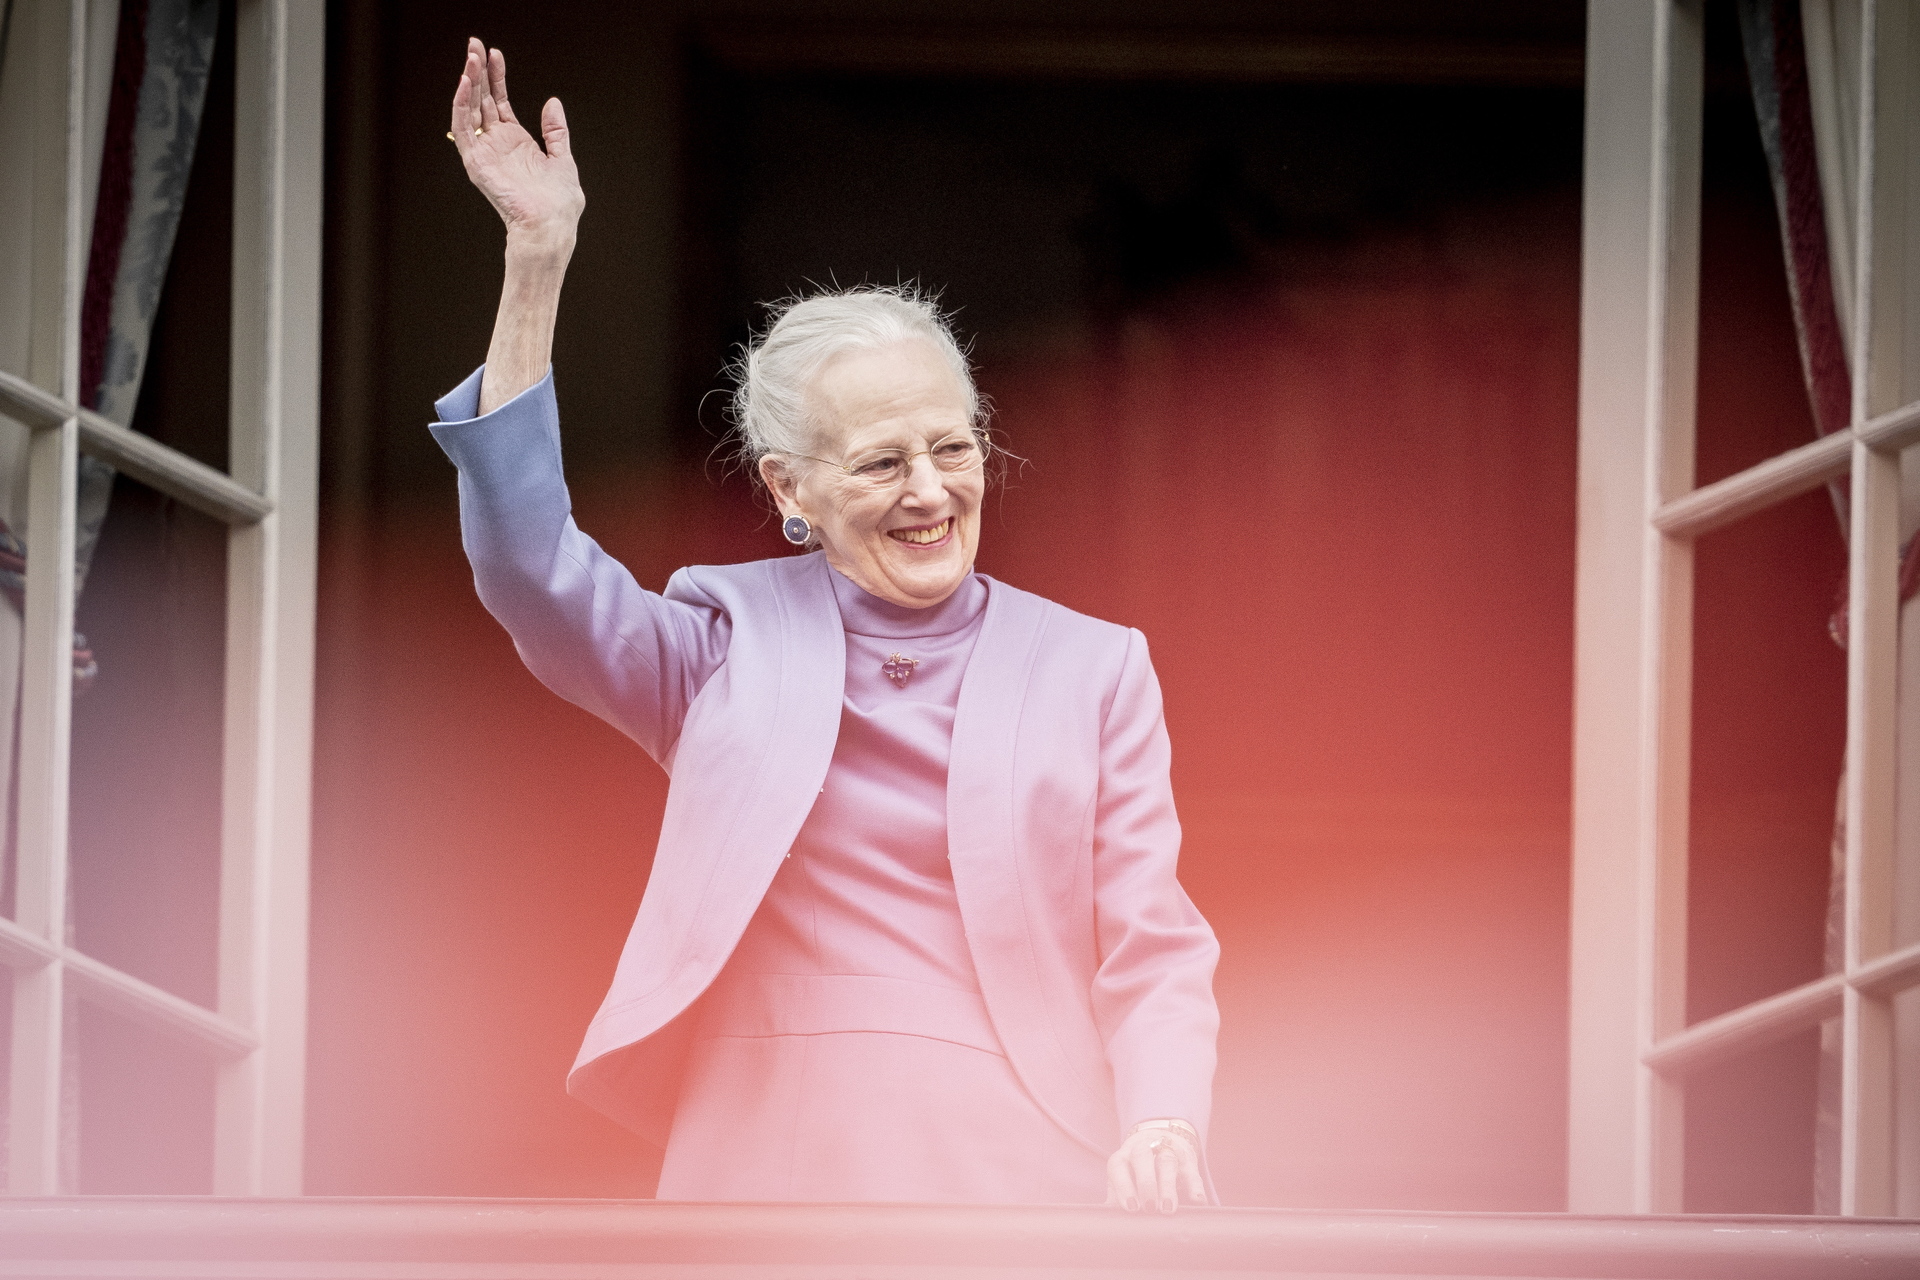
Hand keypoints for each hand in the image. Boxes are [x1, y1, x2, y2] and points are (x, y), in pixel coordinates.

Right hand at [449, 38, 582, 257]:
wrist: (551, 224)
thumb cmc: (559, 201)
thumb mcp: (563, 158)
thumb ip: (555, 131)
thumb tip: (552, 101)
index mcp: (516, 142)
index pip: (499, 102)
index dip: (496, 77)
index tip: (495, 53)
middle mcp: (497, 144)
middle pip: (482, 100)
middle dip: (478, 71)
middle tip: (473, 44)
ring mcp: (484, 152)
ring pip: (470, 109)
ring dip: (469, 82)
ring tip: (470, 57)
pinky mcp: (475, 162)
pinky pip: (463, 128)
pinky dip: (461, 105)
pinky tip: (466, 84)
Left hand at [1106, 1123, 1205, 1213]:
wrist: (1159, 1138)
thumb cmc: (1134, 1173)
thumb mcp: (1122, 1180)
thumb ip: (1115, 1199)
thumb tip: (1108, 1223)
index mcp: (1122, 1158)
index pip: (1118, 1167)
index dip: (1124, 1186)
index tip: (1131, 1207)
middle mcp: (1143, 1150)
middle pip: (1142, 1158)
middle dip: (1145, 1183)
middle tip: (1149, 1208)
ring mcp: (1166, 1152)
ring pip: (1167, 1163)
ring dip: (1167, 1186)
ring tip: (1168, 1208)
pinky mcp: (1187, 1161)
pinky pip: (1192, 1172)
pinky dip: (1195, 1187)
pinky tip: (1197, 1201)